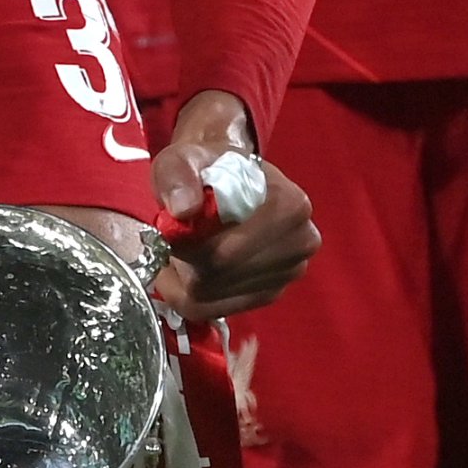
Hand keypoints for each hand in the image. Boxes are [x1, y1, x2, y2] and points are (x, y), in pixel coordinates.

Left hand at [148, 93, 315, 322]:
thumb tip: (183, 209)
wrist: (229, 178)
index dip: (185, 247)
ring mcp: (290, 272)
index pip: (226, 250)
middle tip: (167, 244)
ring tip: (183, 252)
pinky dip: (199, 294)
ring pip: (217, 298)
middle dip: (185, 264)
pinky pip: (222, 309)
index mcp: (288, 205)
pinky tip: (195, 268)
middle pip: (222, 276)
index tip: (167, 233)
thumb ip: (178, 176)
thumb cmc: (207, 169)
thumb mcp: (183, 159)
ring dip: (188, 280)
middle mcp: (300, 242)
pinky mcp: (273, 291)